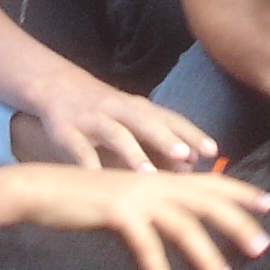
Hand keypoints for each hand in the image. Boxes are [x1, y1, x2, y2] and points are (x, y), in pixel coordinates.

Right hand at [10, 81, 213, 172]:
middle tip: (184, 155)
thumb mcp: (134, 124)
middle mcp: (118, 109)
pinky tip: (100, 181)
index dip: (191, 133)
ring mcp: (92, 119)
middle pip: (145, 122)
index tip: (212, 150)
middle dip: (165, 138)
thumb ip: (160, 146)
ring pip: (115, 134)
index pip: (170, 118)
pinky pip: (78, 149)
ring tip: (148, 176)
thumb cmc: (107, 114)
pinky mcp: (66, 131)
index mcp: (139, 108)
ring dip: (133, 153)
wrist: (57, 87)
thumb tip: (191, 169)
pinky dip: (88, 166)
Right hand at [14, 164, 269, 269]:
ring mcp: (137, 195)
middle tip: (264, 248)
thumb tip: (178, 224)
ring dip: (206, 256)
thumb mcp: (127, 198)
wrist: (41, 188)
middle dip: (238, 224)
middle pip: (208, 202)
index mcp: (161, 179)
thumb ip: (154, 205)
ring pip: (184, 225)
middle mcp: (155, 182)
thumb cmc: (85, 199)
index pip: (211, 182)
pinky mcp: (117, 211)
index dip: (241, 192)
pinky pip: (146, 244)